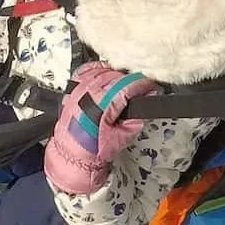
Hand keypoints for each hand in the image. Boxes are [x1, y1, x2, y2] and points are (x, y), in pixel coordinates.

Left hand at [44, 61, 157, 196]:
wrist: (72, 154)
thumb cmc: (93, 149)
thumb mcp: (122, 138)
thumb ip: (137, 117)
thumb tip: (148, 99)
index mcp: (101, 104)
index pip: (126, 85)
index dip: (142, 84)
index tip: (151, 86)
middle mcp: (88, 93)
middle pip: (116, 75)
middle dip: (132, 81)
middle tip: (141, 89)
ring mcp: (78, 88)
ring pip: (104, 70)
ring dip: (118, 75)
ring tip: (125, 86)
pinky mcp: (72, 88)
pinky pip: (87, 69)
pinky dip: (100, 69)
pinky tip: (106, 75)